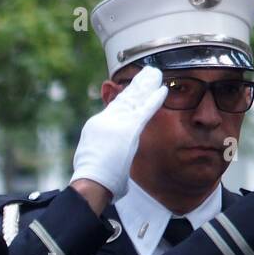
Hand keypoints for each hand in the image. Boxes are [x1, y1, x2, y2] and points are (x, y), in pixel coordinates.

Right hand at [70, 65, 166, 199]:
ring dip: (145, 86)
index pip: (113, 107)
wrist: (91, 181)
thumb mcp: (92, 160)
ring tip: (154, 74)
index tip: (130, 88)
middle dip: (136, 86)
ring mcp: (116, 122)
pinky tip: (162, 89)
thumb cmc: (92, 179)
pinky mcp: (129, 128)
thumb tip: (114, 163)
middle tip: (146, 73)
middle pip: (124, 99)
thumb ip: (104, 153)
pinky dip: (154, 99)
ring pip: (134, 99)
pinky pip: (145, 109)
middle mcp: (105, 120)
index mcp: (95, 126)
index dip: (124, 95)